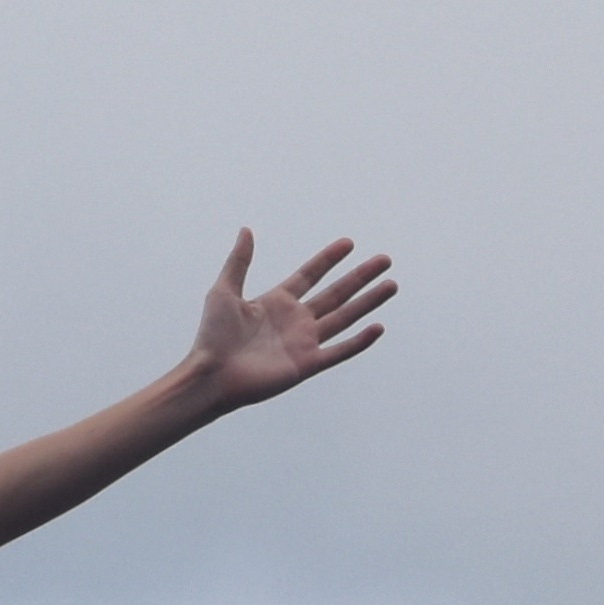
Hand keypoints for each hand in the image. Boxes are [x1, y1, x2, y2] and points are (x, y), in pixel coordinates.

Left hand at [185, 230, 391, 413]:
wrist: (212, 374)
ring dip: (368, 302)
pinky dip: (359, 341)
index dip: (329, 259)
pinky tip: (378, 327)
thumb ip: (239, 261)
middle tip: (384, 260)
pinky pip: (339, 351)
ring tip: (391, 285)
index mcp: (277, 301)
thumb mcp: (224, 291)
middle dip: (360, 276)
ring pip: (344, 317)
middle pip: (336, 293)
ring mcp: (304, 342)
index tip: (348, 243)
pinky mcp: (307, 364)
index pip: (310, 275)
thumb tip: (246, 230)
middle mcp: (295, 320)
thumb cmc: (213, 336)